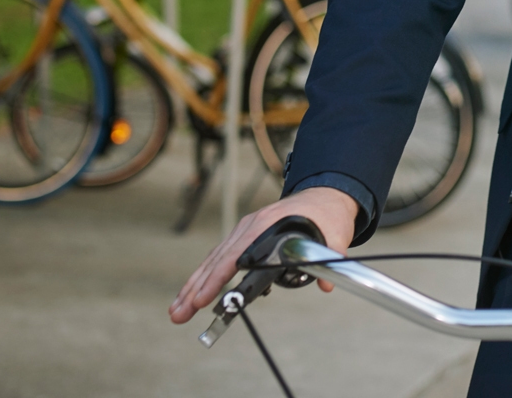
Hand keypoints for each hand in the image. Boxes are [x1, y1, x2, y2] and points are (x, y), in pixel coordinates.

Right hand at [168, 186, 358, 324]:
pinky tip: (193, 293)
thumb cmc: (326, 213)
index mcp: (266, 225)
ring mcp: (245, 230)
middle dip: (195, 289)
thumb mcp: (334, 233)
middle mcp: (250, 226)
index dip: (217, 278)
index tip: (202, 299)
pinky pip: (218, 257)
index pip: (234, 255)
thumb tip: (327, 283)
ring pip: (212, 260)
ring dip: (193, 286)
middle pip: (216, 260)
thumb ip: (330, 256)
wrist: (325, 195)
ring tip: (177, 310)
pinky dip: (204, 275)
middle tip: (178, 314)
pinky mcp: (244, 236)